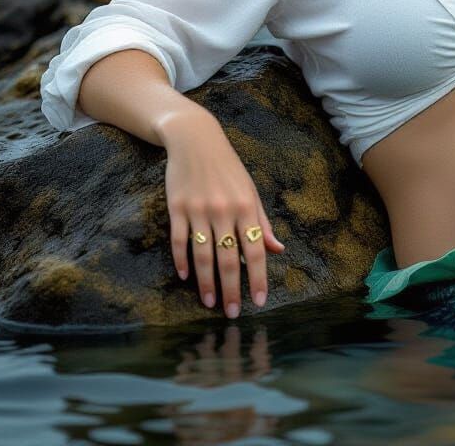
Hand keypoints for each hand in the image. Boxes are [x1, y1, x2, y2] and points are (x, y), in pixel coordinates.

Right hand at [162, 112, 286, 317]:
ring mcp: (199, 210)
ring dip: (206, 283)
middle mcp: (224, 210)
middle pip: (228, 258)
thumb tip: (277, 250)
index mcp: (246, 207)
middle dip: (232, 289)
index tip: (258, 301)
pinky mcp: (177, 208)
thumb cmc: (229, 169)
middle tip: (233, 313)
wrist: (196, 140)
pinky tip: (185, 277)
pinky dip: (182, 260)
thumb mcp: (250, 191)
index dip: (257, 277)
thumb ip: (262, 222)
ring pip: (203, 254)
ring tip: (210, 303)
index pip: (254, 249)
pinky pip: (179, 240)